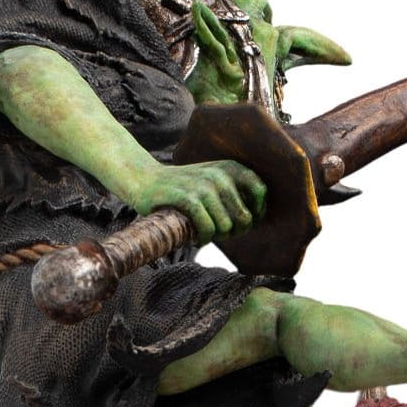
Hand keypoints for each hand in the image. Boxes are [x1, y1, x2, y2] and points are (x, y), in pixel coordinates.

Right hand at [130, 158, 266, 242]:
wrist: (145, 180)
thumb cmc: (183, 188)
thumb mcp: (213, 182)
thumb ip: (235, 195)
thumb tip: (256, 220)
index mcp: (230, 168)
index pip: (261, 193)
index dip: (254, 214)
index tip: (238, 221)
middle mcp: (220, 175)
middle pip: (244, 218)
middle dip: (233, 231)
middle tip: (217, 231)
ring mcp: (204, 186)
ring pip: (226, 227)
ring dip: (214, 236)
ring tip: (203, 231)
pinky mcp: (188, 199)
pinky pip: (208, 229)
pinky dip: (202, 238)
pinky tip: (195, 236)